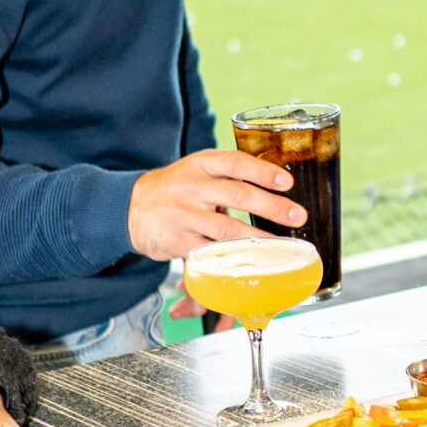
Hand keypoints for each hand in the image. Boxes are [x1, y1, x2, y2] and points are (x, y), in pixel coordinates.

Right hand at [127, 149, 300, 260]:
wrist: (129, 207)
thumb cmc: (176, 188)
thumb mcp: (197, 170)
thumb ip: (229, 176)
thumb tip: (275, 188)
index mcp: (201, 164)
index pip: (236, 163)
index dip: (263, 171)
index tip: (287, 181)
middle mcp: (192, 187)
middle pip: (238, 195)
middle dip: (272, 207)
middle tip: (297, 215)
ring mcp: (183, 215)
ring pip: (227, 229)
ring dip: (258, 239)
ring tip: (282, 245)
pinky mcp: (176, 241)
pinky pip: (209, 253)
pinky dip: (232, 259)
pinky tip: (251, 263)